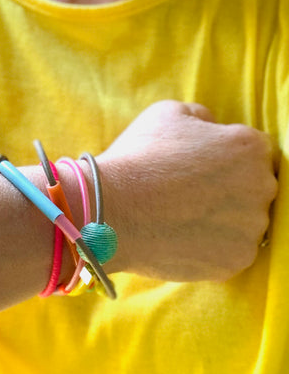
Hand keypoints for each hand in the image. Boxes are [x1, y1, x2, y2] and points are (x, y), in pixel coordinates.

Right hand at [98, 100, 277, 280]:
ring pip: (243, 222)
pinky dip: (211, 248)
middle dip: (226, 189)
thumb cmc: (137, 159)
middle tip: (187, 195)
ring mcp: (250, 228)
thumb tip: (211, 128)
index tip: (197, 169)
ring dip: (221, 220)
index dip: (221, 159)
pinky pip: (230, 251)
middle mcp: (261, 187)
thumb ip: (201, 117)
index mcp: (249, 147)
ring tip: (182, 219)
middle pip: (253, 188)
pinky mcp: (235, 260)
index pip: (250, 152)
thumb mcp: (167, 114)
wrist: (111, 212)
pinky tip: (183, 238)